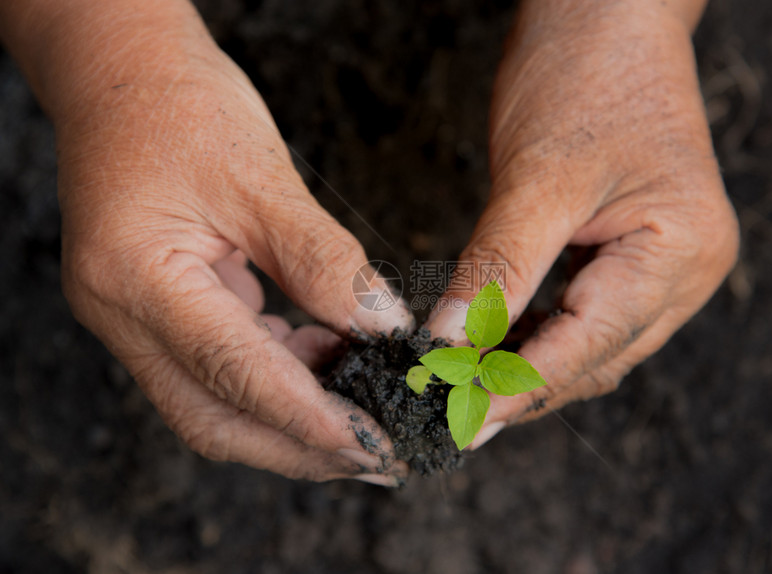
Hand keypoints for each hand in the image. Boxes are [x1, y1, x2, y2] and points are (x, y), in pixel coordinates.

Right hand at [13, 0, 412, 482]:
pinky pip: (218, 368)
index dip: (308, 419)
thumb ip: (322, 261)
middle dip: (301, 447)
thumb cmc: (182, 108)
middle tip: (379, 454)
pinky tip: (327, 358)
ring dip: (293, 418)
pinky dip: (278, 377)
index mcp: (136, 278)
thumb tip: (382, 327)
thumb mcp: (261, 178)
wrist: (122, 76)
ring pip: (216, 405)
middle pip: (215, 419)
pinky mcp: (158, 311)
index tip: (375, 443)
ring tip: (366, 409)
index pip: (232, 374)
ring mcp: (134, 319)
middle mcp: (123, 314)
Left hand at [426, 0, 738, 446]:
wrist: (608, 16)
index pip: (589, 347)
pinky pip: (587, 316)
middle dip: (521, 390)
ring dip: (528, 369)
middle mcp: (686, 272)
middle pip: (594, 358)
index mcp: (679, 253)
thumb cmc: (583, 77)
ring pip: (590, 346)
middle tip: (453, 415)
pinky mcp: (638, 255)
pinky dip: (539, 335)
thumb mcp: (536, 180)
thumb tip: (449, 343)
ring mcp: (668, 266)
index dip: (517, 390)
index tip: (458, 420)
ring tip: (466, 389)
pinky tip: (496, 345)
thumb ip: (497, 269)